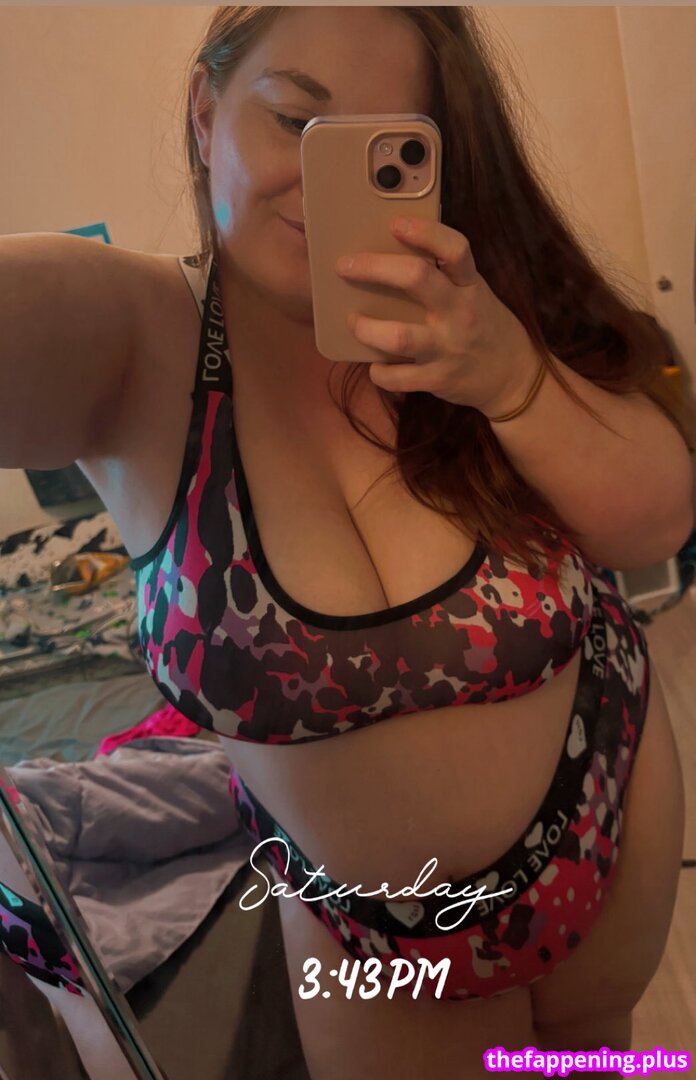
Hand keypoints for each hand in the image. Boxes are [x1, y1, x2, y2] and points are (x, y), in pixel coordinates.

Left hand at [335, 216, 541, 415]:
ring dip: (366, 328)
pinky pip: (398, 377)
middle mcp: (460, 313)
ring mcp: (448, 349)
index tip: (395, 224)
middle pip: (417, 279)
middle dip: (374, 268)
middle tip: (345, 266)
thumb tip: (389, 256)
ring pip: (399, 336)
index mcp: (470, 286)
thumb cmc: (484, 326)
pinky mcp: (439, 379)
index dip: (424, 232)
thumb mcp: (473, 294)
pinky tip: (374, 364)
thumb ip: (443, 278)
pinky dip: (379, 372)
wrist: (514, 377)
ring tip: (353, 321)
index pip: (454, 249)